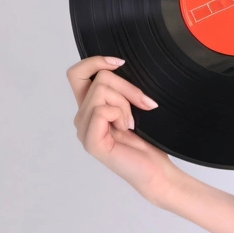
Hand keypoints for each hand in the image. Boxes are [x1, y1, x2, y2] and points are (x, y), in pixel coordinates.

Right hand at [67, 56, 177, 205]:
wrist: (157, 170)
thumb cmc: (148, 141)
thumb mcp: (133, 107)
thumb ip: (120, 90)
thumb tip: (117, 65)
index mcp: (89, 108)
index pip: (76, 74)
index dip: (95, 62)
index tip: (120, 62)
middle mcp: (82, 117)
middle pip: (98, 79)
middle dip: (127, 87)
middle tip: (144, 104)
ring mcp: (84, 131)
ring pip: (101, 92)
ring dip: (125, 103)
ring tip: (131, 123)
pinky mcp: (91, 142)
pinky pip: (102, 111)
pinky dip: (120, 115)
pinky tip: (126, 130)